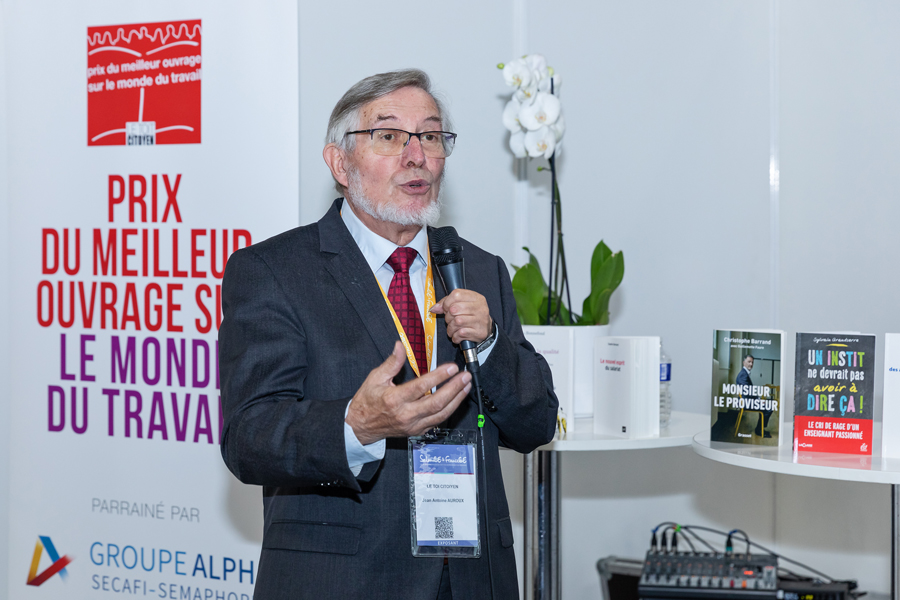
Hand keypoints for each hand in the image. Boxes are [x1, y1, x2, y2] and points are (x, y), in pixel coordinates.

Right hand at [346, 341, 472, 444]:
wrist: (360, 426)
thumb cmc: (367, 401)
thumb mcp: (375, 378)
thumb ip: (392, 363)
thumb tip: (400, 346)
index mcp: (394, 400)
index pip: (421, 387)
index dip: (438, 377)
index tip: (451, 368)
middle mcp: (405, 414)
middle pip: (436, 403)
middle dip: (454, 389)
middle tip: (465, 376)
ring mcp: (413, 425)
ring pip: (441, 414)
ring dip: (457, 400)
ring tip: (466, 386)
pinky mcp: (417, 431)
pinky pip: (437, 421)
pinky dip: (449, 410)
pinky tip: (457, 400)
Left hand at [429, 289, 491, 345]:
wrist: (486, 328)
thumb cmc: (471, 315)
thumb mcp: (462, 304)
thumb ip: (447, 303)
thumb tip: (434, 308)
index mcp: (476, 297)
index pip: (456, 295)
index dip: (446, 303)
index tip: (446, 309)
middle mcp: (480, 308)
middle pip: (454, 309)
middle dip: (448, 316)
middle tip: (450, 320)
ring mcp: (481, 320)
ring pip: (457, 322)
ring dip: (450, 328)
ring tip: (452, 328)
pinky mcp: (479, 332)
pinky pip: (460, 333)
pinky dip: (455, 336)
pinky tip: (457, 335)